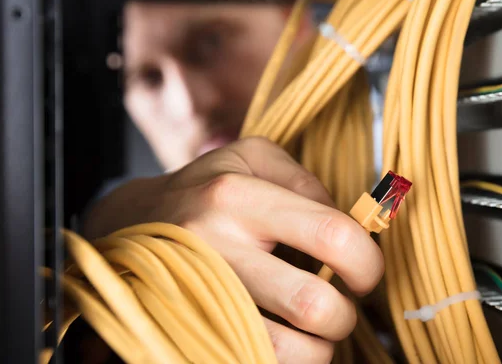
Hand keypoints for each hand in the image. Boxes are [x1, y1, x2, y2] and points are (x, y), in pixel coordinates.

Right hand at [85, 137, 384, 363]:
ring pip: (284, 351)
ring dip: (316, 349)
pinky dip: (284, 359)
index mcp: (237, 196)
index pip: (332, 235)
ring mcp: (197, 296)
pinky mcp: (188, 329)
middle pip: (311, 305)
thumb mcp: (252, 158)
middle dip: (343, 317)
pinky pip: (252, 360)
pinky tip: (282, 338)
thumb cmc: (207, 189)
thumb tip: (350, 225)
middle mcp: (214, 245)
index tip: (364, 274)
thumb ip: (307, 181)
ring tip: (311, 329)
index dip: (367, 262)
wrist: (134, 223)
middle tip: (338, 308)